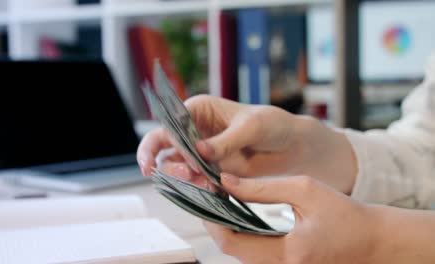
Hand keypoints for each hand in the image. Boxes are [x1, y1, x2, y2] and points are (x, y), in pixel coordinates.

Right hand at [137, 95, 356, 192]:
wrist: (291, 147)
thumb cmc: (273, 125)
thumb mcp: (252, 127)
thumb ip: (226, 140)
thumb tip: (200, 151)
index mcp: (198, 110)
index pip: (170, 123)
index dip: (168, 140)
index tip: (181, 159)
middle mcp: (194, 130)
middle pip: (163, 146)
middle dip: (166, 162)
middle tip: (185, 175)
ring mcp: (199, 152)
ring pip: (175, 166)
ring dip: (181, 177)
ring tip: (202, 184)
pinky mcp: (209, 170)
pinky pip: (193, 180)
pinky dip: (196, 187)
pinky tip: (209, 189)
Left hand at [204, 174, 377, 263]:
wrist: (373, 241)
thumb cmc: (346, 215)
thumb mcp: (306, 191)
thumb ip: (264, 187)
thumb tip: (227, 182)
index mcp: (288, 254)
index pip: (232, 244)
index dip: (213, 220)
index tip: (207, 195)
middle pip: (232, 251)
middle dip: (216, 222)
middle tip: (212, 195)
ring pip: (241, 253)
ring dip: (228, 227)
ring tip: (224, 200)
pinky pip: (254, 254)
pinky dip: (242, 234)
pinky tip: (241, 213)